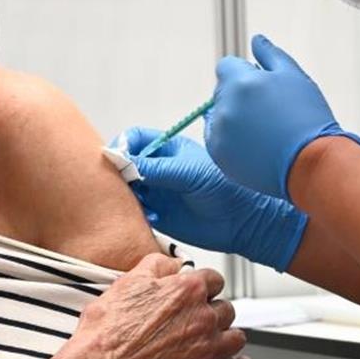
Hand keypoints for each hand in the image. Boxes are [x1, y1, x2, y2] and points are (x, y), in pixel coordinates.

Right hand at [53, 253, 249, 358]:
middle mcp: (202, 316)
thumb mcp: (130, 279)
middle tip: (197, 317)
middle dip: (213, 311)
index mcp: (187, 290)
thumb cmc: (108, 326)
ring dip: (226, 336)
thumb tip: (173, 263)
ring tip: (214, 338)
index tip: (200, 291)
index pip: (215, 279)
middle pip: (226, 308)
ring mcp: (206, 347)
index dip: (205, 285)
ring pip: (236, 337)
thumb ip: (158, 265)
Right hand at [115, 127, 308, 271]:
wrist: (242, 221)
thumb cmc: (226, 188)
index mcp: (168, 148)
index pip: (136, 138)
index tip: (116, 158)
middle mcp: (160, 168)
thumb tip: (123, 162)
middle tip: (122, 182)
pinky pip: (135, 211)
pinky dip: (133, 213)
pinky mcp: (158, 214)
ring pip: (127, 188)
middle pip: (126, 163)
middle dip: (119, 171)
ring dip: (125, 194)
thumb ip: (156, 167)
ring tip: (137, 201)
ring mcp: (158, 191)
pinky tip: (148, 216)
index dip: (123, 145)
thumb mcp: (189, 172)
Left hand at [207, 34, 359, 199]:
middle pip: (223, 91)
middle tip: (270, 113)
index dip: (245, 74)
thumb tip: (255, 39)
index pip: (226, 66)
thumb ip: (271, 55)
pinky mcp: (218, 155)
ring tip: (265, 132)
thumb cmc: (307, 117)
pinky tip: (255, 145)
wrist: (311, 163)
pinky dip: (231, 140)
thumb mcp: (295, 77)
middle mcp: (225, 105)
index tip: (264, 89)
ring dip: (235, 118)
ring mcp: (219, 132)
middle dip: (240, 95)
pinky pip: (217, 139)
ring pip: (219, 116)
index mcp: (241, 82)